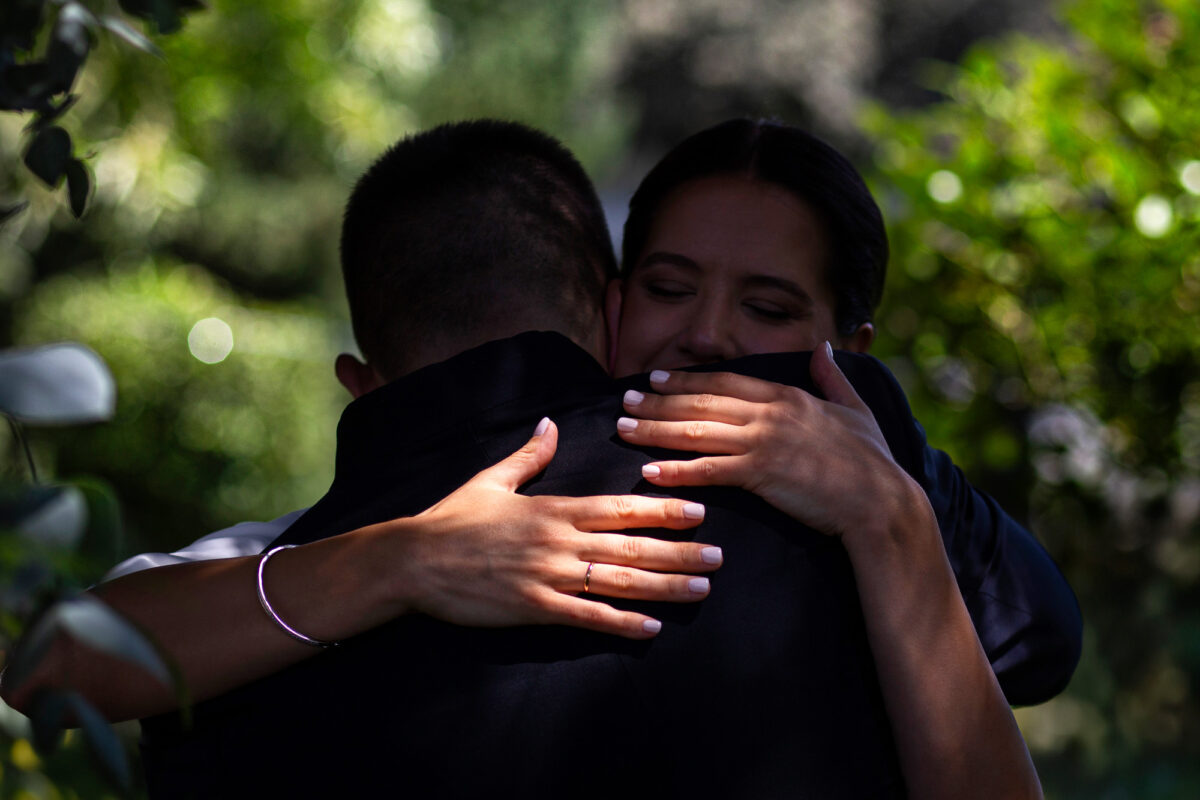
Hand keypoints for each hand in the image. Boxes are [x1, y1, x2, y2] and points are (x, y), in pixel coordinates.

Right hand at [389, 418, 721, 638]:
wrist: (413, 560)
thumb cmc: (451, 519)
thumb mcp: (492, 479)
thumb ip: (529, 455)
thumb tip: (551, 424)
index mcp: (554, 508)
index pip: (619, 507)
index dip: (662, 509)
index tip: (699, 511)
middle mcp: (558, 541)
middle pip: (631, 544)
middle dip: (679, 551)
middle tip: (718, 557)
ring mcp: (547, 576)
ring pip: (617, 580)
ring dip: (663, 586)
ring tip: (701, 589)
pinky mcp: (533, 608)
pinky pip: (585, 617)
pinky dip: (620, 622)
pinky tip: (651, 628)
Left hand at [615, 342, 909, 539]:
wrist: (881, 501)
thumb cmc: (872, 460)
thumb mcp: (855, 408)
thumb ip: (833, 378)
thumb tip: (824, 347)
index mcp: (787, 396)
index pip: (724, 382)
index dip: (686, 380)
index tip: (655, 378)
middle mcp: (770, 413)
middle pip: (701, 403)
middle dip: (658, 402)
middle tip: (624, 400)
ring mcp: (764, 441)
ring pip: (696, 432)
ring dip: (655, 430)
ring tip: (622, 429)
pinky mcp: (762, 473)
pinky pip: (709, 470)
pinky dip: (677, 470)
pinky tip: (650, 471)